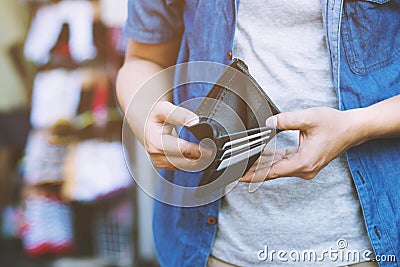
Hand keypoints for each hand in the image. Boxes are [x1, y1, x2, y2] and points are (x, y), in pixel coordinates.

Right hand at [144, 101, 210, 169]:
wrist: (143, 122)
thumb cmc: (153, 115)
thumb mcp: (165, 109)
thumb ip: (180, 115)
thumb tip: (195, 121)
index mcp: (156, 142)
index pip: (182, 150)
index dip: (198, 150)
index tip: (210, 149)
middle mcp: (156, 155)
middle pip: (184, 162)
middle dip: (200, 158)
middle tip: (213, 152)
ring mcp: (159, 162)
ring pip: (183, 166)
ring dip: (196, 162)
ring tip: (208, 154)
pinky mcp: (163, 165)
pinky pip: (180, 167)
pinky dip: (190, 162)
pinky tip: (197, 156)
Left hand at [240, 107, 365, 181]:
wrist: (352, 129)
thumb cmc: (335, 125)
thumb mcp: (309, 118)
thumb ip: (286, 120)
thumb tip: (269, 122)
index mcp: (304, 162)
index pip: (273, 172)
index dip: (254, 175)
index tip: (240, 177)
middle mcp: (304, 169)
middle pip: (272, 172)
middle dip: (253, 170)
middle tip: (235, 169)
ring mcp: (304, 167)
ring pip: (277, 168)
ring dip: (261, 165)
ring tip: (243, 162)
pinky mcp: (305, 162)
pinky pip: (284, 163)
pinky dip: (272, 160)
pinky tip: (260, 156)